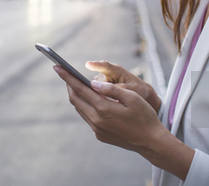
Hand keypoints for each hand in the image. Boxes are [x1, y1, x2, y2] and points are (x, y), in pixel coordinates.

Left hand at [55, 65, 193, 179]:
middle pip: (75, 99)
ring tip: (75, 83)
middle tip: (65, 72)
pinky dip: (85, 106)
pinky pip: (87, 117)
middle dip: (68, 84)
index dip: (67, 77)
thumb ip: (111, 89)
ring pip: (80, 109)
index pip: (80, 89)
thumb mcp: (132, 98)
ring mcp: (97, 129)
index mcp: (104, 108)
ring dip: (76, 96)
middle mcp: (97, 120)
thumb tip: (92, 83)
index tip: (57, 67)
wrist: (151, 142)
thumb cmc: (145, 117)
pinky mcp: (100, 135)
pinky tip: (89, 99)